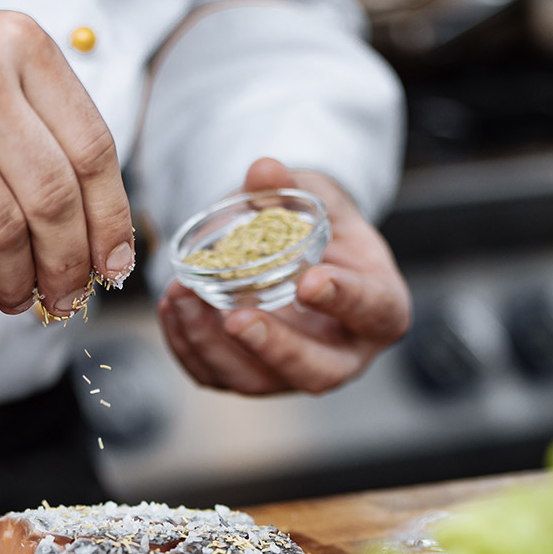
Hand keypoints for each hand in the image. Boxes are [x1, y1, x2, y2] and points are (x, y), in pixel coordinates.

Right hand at [0, 5, 134, 317]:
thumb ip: (31, 118)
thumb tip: (91, 221)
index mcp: (18, 46)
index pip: (94, 149)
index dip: (111, 219)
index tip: (113, 262)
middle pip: (56, 200)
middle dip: (68, 265)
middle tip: (65, 296)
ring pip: (8, 232)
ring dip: (17, 279)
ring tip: (13, 295)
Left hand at [157, 158, 409, 394]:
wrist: (298, 257)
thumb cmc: (323, 231)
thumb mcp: (316, 200)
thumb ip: (292, 189)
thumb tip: (263, 170)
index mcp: (379, 307)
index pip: (374, 311)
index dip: (344, 300)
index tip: (309, 280)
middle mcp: (344, 353)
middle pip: (318, 372)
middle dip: (274, 348)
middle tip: (236, 318)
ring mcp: (295, 372)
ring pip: (258, 383)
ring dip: (213, 345)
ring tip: (182, 296)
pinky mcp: (254, 377)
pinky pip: (218, 377)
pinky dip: (188, 346)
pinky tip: (172, 309)